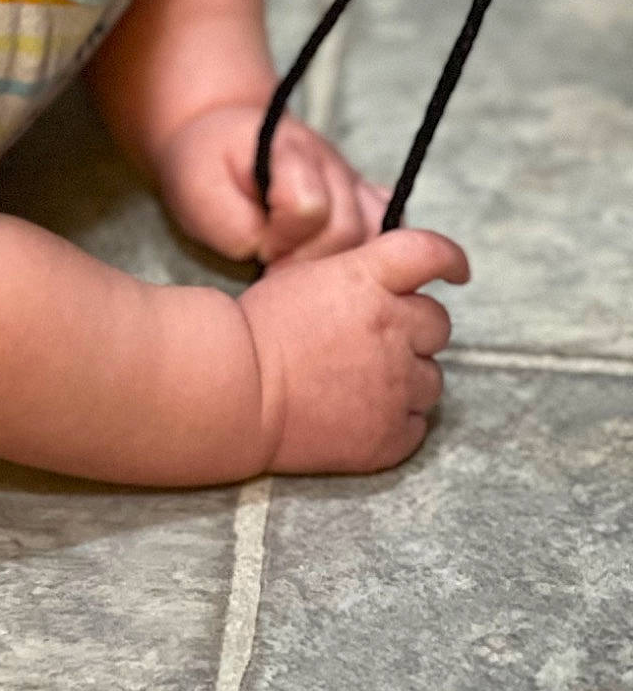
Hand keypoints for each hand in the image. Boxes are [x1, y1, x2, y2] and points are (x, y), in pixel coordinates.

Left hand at [153, 102, 387, 266]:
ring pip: (375, 236)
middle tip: (276, 270)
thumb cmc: (208, 167)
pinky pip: (389, 228)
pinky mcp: (364, 195)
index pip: (309, 208)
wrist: (225, 138)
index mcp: (287, 152)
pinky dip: (369, 252)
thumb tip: (269, 253)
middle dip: (309, 262)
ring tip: (300, 267)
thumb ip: (231, 227)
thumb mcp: (198, 192)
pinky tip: (337, 262)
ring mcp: (352, 179)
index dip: (283, 240)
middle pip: (347, 231)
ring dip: (337, 264)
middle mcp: (330, 162)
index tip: (259, 250)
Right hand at [239, 228, 468, 473]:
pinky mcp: (389, 434)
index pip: (430, 255)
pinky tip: (359, 415)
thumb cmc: (257, 331)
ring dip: (407, 377)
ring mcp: (395, 385)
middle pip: (438, 324)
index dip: (450, 260)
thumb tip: (387, 286)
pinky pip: (416, 425)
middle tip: (375, 341)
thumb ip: (355, 277)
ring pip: (432, 379)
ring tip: (360, 383)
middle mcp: (391, 327)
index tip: (457, 273)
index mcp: (367, 281)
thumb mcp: (304, 279)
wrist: (234, 391)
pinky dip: (395, 420)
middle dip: (414, 329)